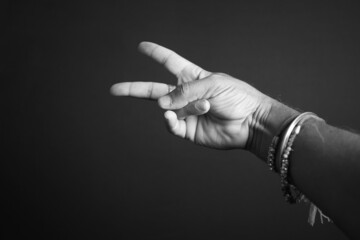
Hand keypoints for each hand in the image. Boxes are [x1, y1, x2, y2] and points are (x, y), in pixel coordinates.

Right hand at [111, 42, 271, 149]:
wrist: (250, 122)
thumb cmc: (237, 97)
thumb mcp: (213, 84)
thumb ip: (186, 91)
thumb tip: (162, 103)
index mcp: (193, 77)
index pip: (169, 62)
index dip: (155, 54)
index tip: (141, 47)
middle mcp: (186, 95)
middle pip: (154, 90)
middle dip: (134, 89)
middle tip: (115, 89)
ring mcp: (185, 113)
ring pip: (168, 108)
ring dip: (183, 107)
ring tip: (203, 108)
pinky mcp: (188, 130)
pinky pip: (171, 125)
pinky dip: (169, 121)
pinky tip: (170, 116)